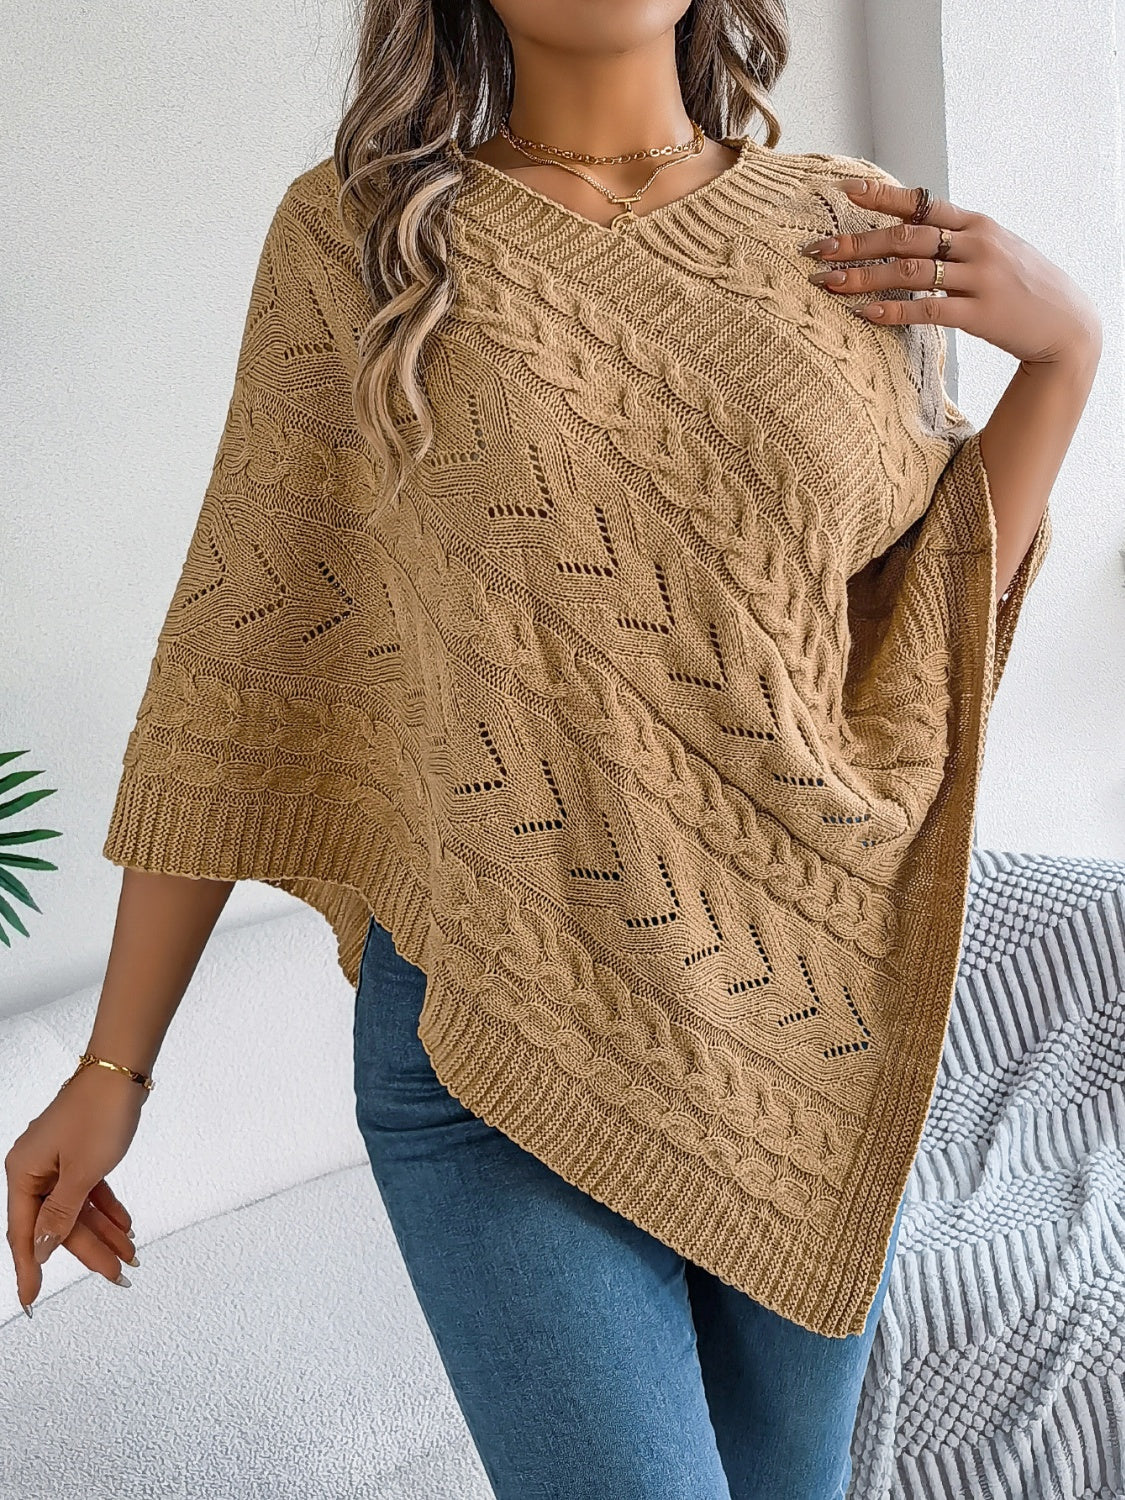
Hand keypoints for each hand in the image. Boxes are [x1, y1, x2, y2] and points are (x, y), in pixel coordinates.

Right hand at [5, 1065, 143, 1313]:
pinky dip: (106, 1207)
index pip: (24, 1232)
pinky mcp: (78, 1152)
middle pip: (57, 1222)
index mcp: (24, 1172)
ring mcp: (57, 1159)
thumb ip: (61, 1214)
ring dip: (104, 1231)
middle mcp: (35, 1167)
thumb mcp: (83, 1172)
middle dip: (90, 1249)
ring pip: (77, 1207)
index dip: (29, 1268)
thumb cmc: (100, 1112)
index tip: (30, 1301)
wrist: (122, 1069)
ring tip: (130, 1255)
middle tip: (116, 1275)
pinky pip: (88, 1189)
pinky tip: (125, 1225)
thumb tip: (39, 1248)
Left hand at [800, 175, 1102, 366]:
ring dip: (865, 277)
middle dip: (858, 243)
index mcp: (978, 224)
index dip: (883, 197)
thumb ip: (957, 239)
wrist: (1066, 324)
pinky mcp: (981, 315)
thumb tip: (910, 232)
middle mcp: (978, 245)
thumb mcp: (996, 249)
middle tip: (819, 250)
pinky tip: (867, 313)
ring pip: (911, 272)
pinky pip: (929, 310)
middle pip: (907, 237)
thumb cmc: (1022, 287)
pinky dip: (895, 310)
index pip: (923, 204)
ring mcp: (980, 279)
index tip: (845, 191)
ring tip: (829, 283)